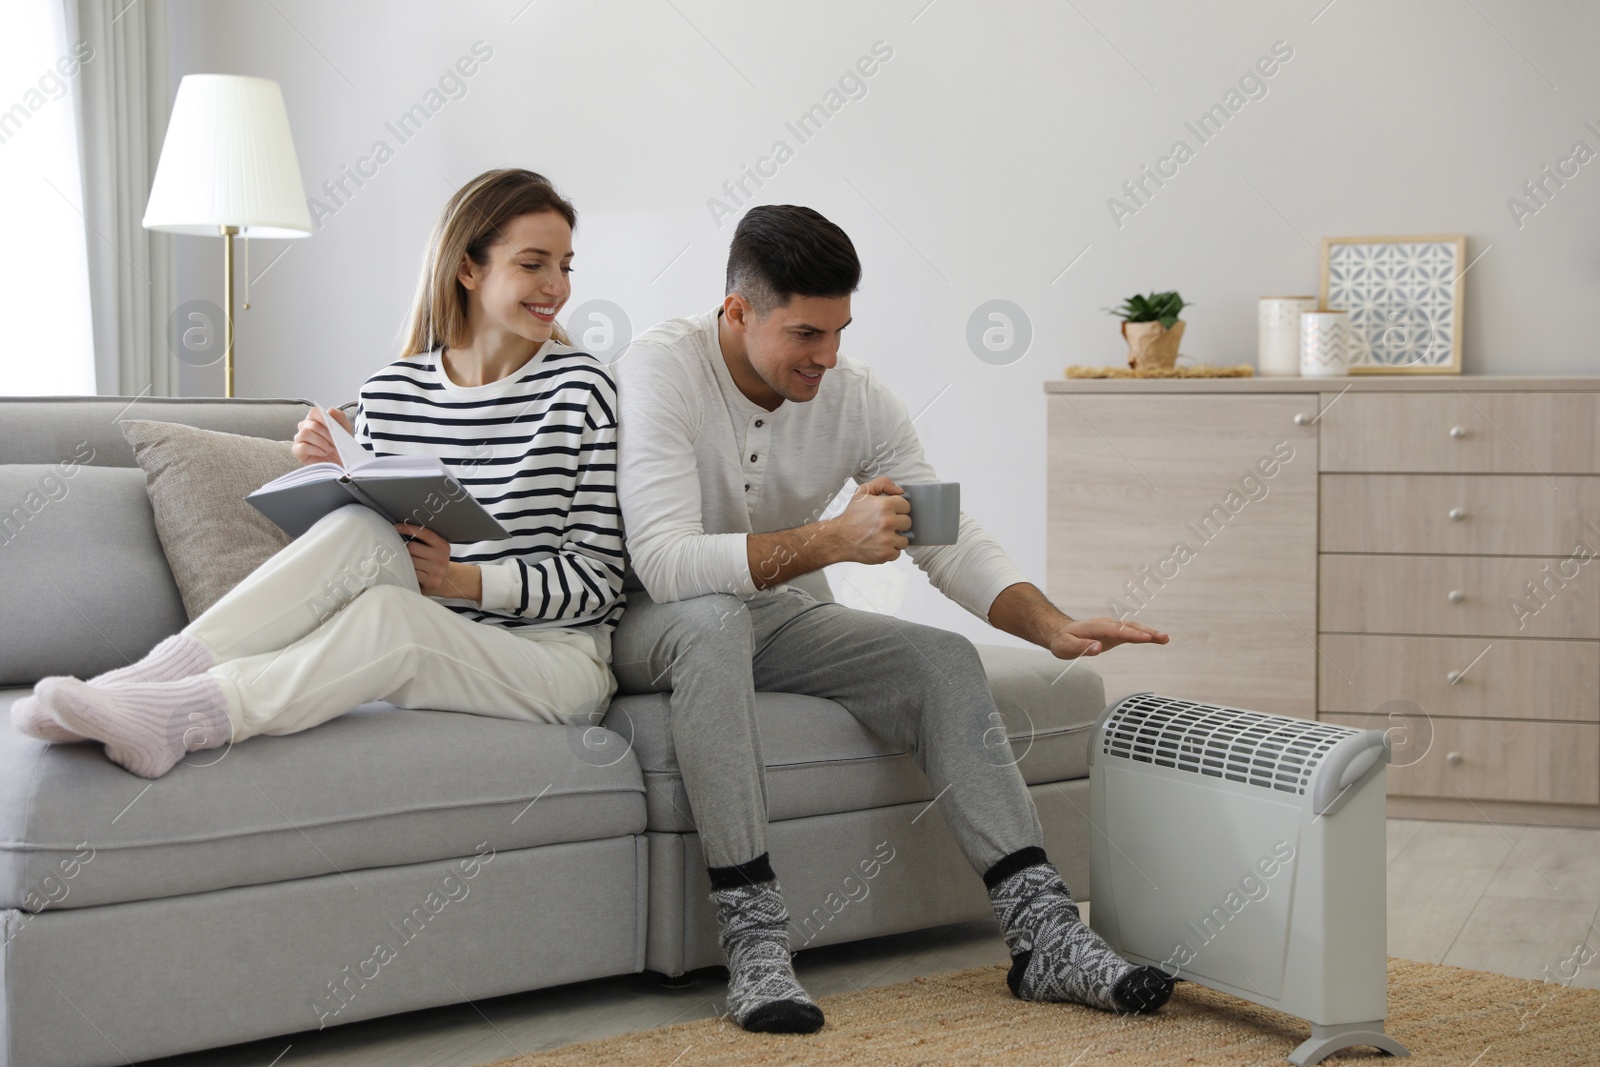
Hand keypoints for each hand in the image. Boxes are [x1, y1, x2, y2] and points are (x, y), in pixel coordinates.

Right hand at [292, 406, 353, 466]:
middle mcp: (305, 427)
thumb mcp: (345, 430)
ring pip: (305, 434)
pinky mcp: (297, 450)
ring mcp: (299, 438)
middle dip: (326, 434)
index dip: (323, 417)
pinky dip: (315, 450)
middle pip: (311, 424)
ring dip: (321, 442)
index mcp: (315, 419)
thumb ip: (340, 418)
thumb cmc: (340, 445)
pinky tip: (323, 453)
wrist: (340, 463)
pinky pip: (302, 447)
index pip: (314, 412)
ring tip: (330, 449)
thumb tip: (330, 410)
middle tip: (335, 442)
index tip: (332, 425)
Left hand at [395, 523, 480, 601]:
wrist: (448, 580)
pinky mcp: (431, 581)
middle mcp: (441, 557)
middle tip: (404, 551)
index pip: (425, 533)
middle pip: (413, 547)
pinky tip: (410, 571)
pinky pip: (412, 572)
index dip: (409, 528)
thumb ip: (424, 541)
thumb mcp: (436, 548)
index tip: (396, 527)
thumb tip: (401, 529)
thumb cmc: (435, 561)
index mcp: (443, 545)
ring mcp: (436, 570)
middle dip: (405, 548)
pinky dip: (408, 571)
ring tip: (407, 562)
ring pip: (410, 560)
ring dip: (405, 561)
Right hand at [830, 476, 909, 563]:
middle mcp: (888, 522)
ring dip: (896, 538)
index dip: (897, 508)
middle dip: (898, 523)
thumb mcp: (862, 492)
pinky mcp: (886, 553)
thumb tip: (900, 490)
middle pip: (908, 522)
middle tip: (884, 524)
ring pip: (905, 539)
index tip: (889, 512)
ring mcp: (888, 539)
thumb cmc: (851, 517)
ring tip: (882, 535)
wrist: (838, 538)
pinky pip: (898, 552)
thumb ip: (883, 484)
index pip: (907, 506)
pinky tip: (879, 544)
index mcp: (885, 505)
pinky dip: (890, 550)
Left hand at [1046, 617, 1169, 658]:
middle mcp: (1106, 624)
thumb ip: (1082, 647)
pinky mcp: (1114, 632)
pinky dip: (1144, 634)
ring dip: (1149, 632)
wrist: (1060, 632)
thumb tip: (1098, 648)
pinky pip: (1131, 632)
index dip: (1131, 634)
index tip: (1145, 637)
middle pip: (1128, 627)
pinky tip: (1157, 638)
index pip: (1116, 631)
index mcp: (1095, 627)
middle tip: (1162, 637)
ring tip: (1165, 638)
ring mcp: (1111, 627)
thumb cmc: (1063, 641)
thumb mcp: (1067, 647)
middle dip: (1146, 632)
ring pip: (1132, 627)